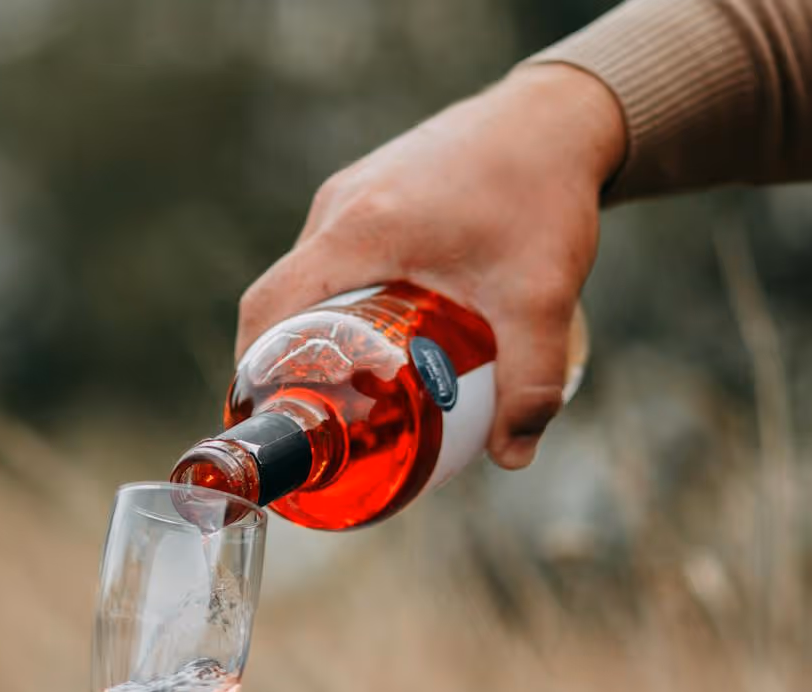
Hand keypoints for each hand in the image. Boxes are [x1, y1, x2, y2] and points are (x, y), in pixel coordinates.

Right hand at [237, 64, 624, 469]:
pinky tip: (381, 334)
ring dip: (318, 330)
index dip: (252, 370)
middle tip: (318, 421)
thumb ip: (530, 380)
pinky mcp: (373, 189)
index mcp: (357, 231)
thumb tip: (512, 455)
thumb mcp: (540, 297)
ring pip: (310, 276)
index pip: (269, 309)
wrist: (559, 115)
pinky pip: (336, 254)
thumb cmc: (542, 191)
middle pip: (281, 298)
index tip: (266, 421)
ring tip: (350, 387)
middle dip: (289, 364)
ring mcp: (353, 193)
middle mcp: (341, 207)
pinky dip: (342, 299)